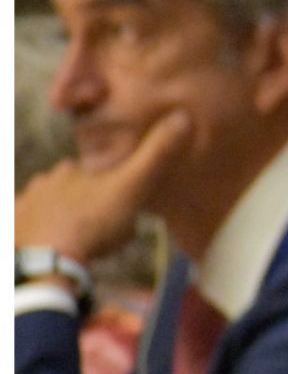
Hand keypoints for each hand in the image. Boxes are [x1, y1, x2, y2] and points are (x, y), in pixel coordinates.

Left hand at [15, 109, 190, 262]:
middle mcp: (45, 180)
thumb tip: (184, 116)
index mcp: (73, 170)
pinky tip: (51, 244)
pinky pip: (27, 223)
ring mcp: (27, 203)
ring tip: (77, 237)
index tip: (118, 200)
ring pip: (47, 204)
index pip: (91, 171)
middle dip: (82, 199)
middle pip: (67, 187)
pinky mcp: (15, 226)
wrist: (50, 257)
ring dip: (61, 215)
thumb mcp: (134, 188)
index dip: (106, 183)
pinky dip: (38, 231)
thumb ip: (156, 156)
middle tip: (100, 223)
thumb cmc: (95, 221)